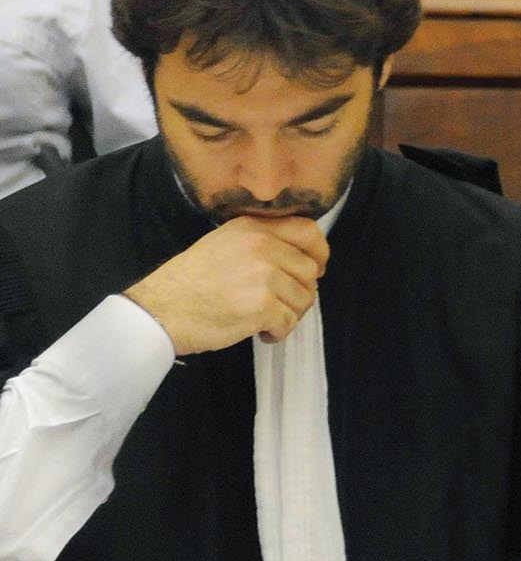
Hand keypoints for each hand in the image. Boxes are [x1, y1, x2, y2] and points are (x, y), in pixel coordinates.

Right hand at [124, 216, 330, 355]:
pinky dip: (278, 332)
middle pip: (310, 271)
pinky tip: (260, 332)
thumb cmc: (189, 282)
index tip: (315, 269)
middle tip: (279, 305)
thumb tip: (300, 258)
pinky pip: (289, 322)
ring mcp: (264, 276)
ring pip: (304, 299)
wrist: (160, 310)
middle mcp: (262, 246)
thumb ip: (261, 243)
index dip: (319, 253)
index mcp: (253, 228)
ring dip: (289, 315)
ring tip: (263, 320)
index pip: (309, 231)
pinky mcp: (262, 305)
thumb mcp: (224, 244)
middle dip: (300, 293)